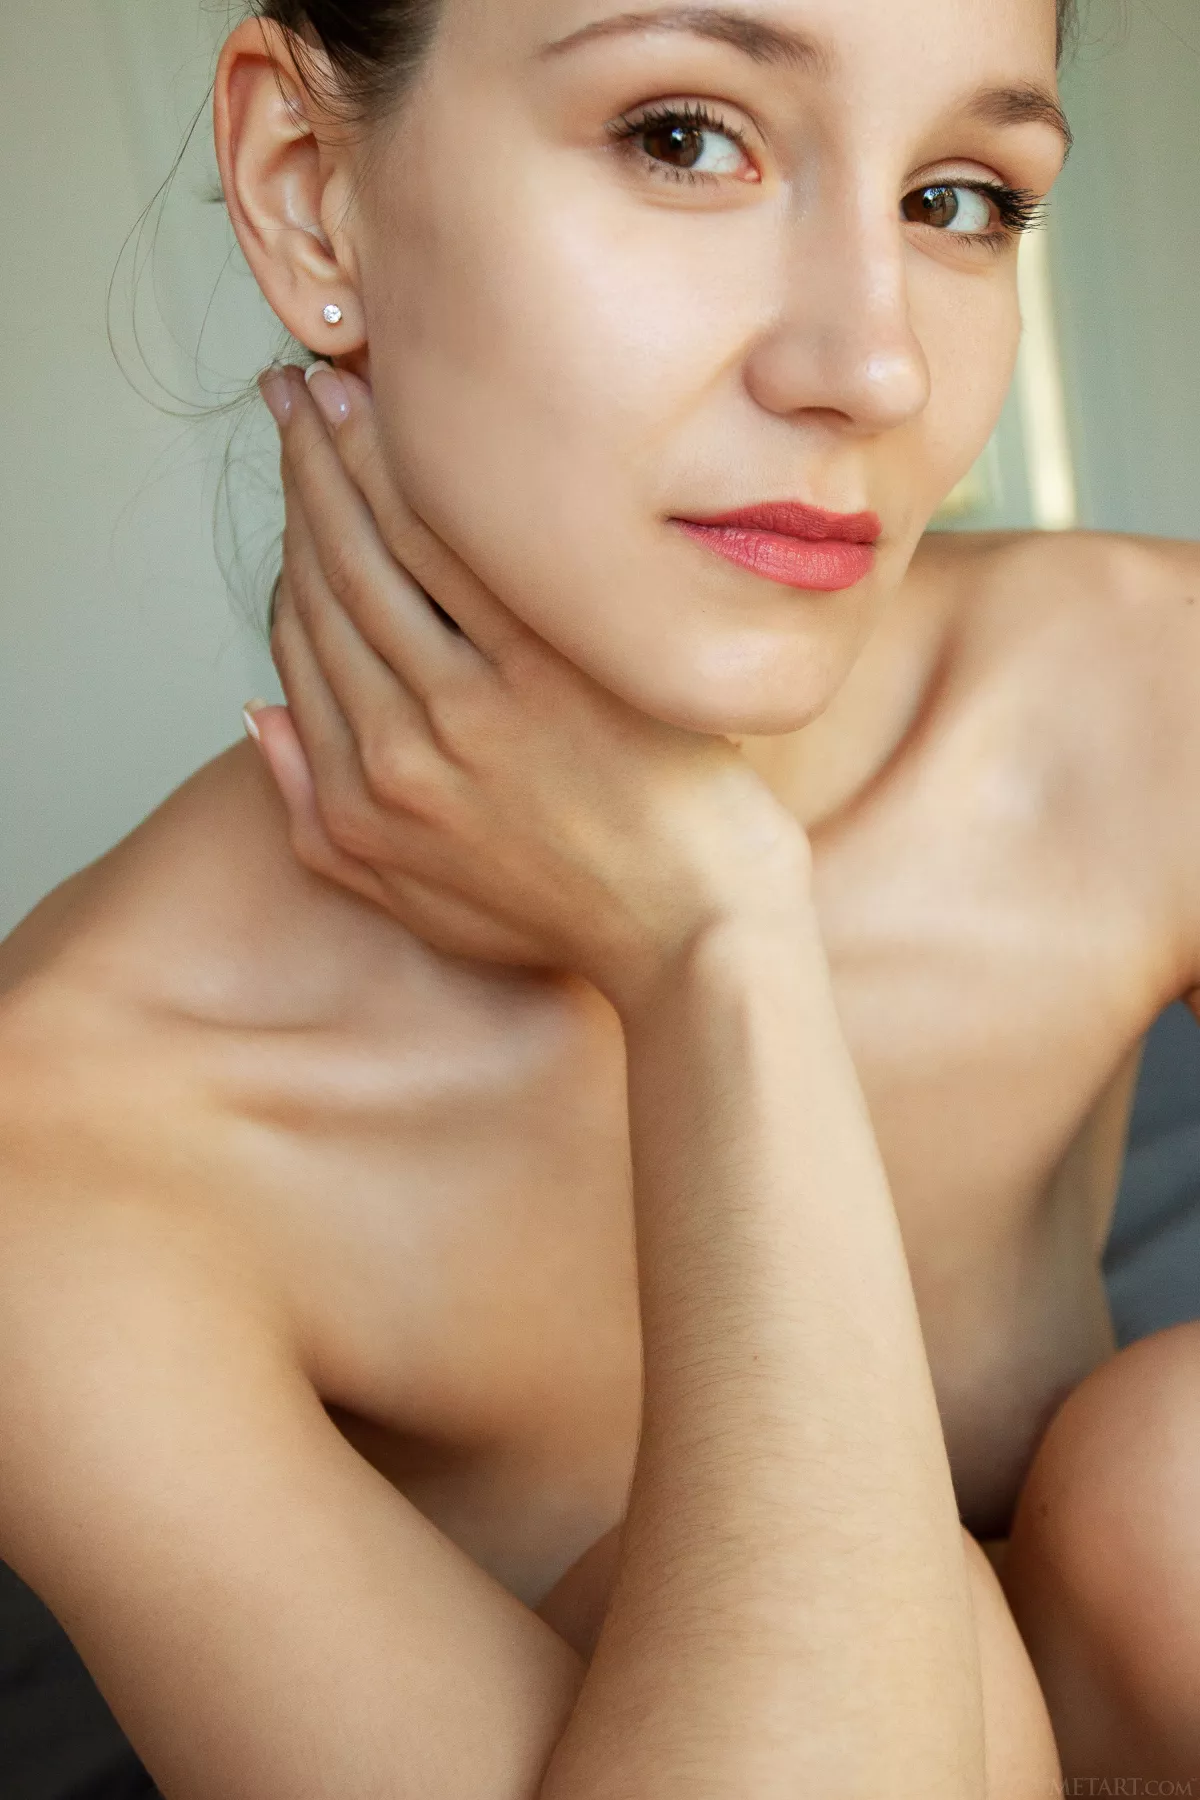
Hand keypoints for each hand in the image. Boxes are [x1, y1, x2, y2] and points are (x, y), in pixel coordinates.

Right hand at [251, 364, 810, 1013]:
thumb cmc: (571, 918)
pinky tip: (412, 424)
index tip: (297, 489)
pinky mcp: (551, 675)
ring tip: (332, 387)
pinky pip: (467, 558)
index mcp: (364, 798)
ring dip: (345, 462)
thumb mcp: (416, 900)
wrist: (694, 937)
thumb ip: (318, 816)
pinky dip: (429, 487)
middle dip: (301, 478)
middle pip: (329, 583)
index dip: (289, 551)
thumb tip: (257, 716)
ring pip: (379, 557)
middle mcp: (402, 748)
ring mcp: (474, 709)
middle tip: (291, 396)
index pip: (300, 643)